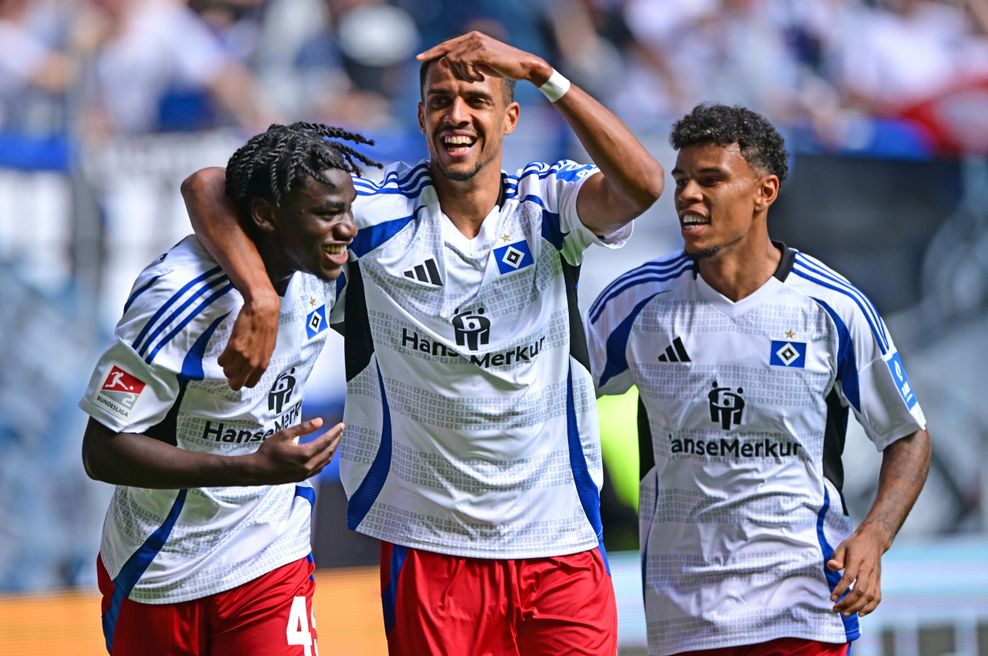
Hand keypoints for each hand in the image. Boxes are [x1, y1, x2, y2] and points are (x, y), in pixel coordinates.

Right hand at [219, 293, 279, 389]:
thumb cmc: (268, 326)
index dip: (243, 380)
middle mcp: (253, 363)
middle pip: (236, 383)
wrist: (263, 310)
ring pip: (227, 372)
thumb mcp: (269, 348)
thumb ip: (260, 360)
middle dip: (232, 377)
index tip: (240, 374)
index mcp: (263, 364)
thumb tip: (253, 368)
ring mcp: (243, 356)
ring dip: (226, 366)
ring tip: (230, 356)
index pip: (250, 384)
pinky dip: (221, 358)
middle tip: (232, 367)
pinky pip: (221, 361)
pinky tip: (226, 351)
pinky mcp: (234, 347)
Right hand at [246, 418, 343, 484]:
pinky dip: (325, 459)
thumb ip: (303, 428)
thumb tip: (320, 421)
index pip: (326, 441)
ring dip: (332, 450)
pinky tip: (325, 454)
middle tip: (340, 432)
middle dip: (336, 440)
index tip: (341, 426)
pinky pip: (320, 468)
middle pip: (329, 451)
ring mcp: (306, 473)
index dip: (335, 432)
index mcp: (305, 453)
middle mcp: (308, 465)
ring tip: (335, 441)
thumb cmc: (268, 451)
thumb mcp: (284, 434)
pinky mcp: (303, 477)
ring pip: (326, 461)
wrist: (258, 470)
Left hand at [416, 31, 550, 85]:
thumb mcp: (482, 63)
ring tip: (477, 78)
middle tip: (438, 68)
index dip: (432, 52)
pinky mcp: (481, 50)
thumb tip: (448, 63)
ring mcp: (476, 42)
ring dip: (463, 74)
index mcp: (471, 38)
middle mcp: (472, 37)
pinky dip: (469, 74)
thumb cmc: (505, 67)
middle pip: (447, 52)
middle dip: (442, 63)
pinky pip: (464, 64)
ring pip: (454, 60)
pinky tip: (481, 77)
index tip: (419, 58)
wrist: (524, 66)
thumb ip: (467, 61)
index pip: (447, 45)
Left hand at [827, 523, 890, 616]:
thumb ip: (836, 558)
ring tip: (845, 613)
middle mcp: (868, 570)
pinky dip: (870, 608)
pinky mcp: (879, 581)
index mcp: (858, 560)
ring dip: (857, 607)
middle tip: (835, 609)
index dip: (840, 589)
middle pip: (860, 590)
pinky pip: (877, 597)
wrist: (874, 540)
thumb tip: (831, 567)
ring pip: (869, 596)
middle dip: (847, 602)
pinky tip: (860, 613)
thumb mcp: (842, 547)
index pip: (849, 577)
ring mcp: (875, 577)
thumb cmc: (854, 545)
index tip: (832, 598)